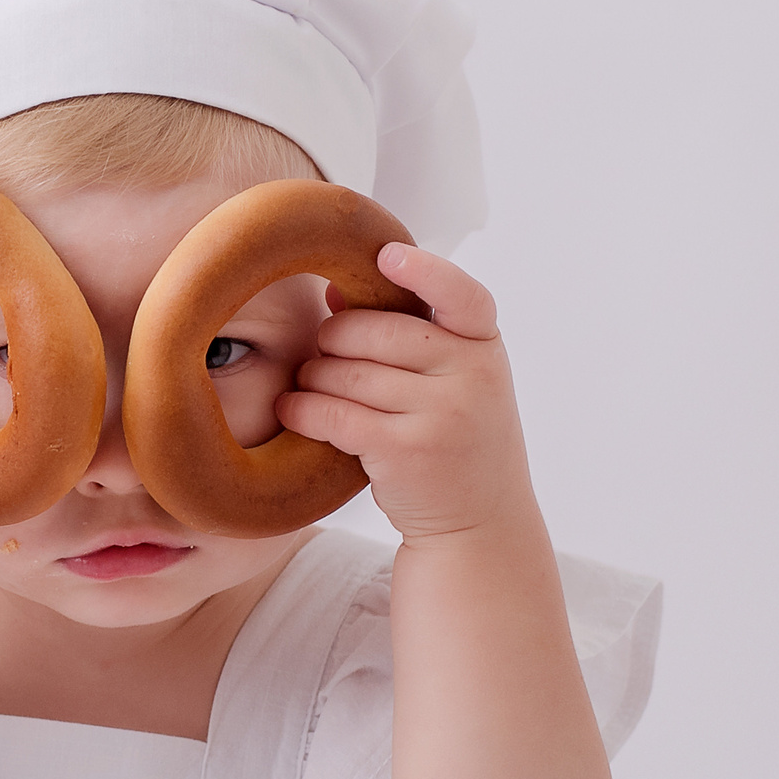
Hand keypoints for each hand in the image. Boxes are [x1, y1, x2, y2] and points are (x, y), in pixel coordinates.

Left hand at [276, 245, 535, 541]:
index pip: (462, 295)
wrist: (480, 522)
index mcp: (486, 347)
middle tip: (322, 353)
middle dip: (334, 339)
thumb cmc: (455, 439)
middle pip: (375, 332)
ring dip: (313, 375)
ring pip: (347, 373)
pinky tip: (292, 409)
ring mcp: (444, 413)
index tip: (385, 255)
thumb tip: (333, 290)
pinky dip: (303, 409)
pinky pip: (335, 414)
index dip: (424, 271)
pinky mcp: (408, 451)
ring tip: (307, 383)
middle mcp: (473, 375)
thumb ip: (412, 336)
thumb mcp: (455, 381)